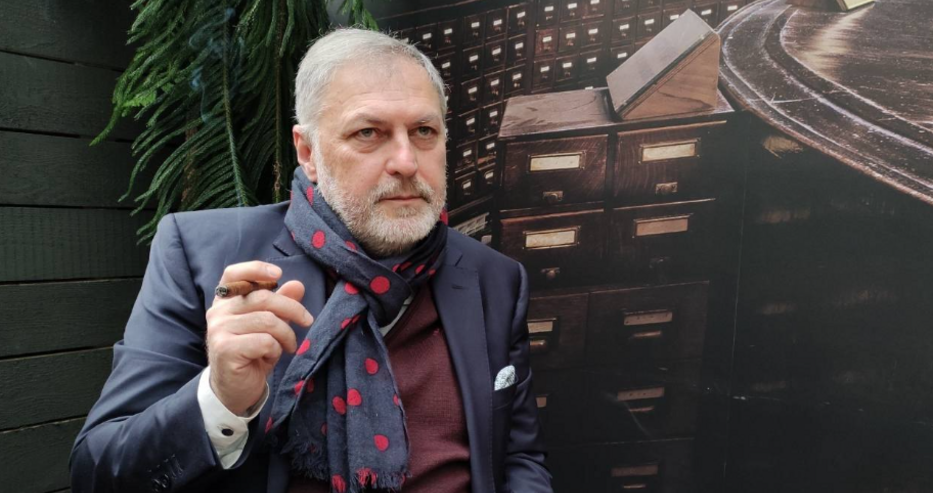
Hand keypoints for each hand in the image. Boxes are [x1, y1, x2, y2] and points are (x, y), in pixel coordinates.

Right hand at [205, 261, 312, 415]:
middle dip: (292, 308)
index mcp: (225, 302)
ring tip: (289, 345)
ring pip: (267, 320)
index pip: (233, 274)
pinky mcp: (226, 348)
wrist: (234, 389)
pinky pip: (264, 340)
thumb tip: (297, 285)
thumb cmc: (252, 353)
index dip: (256, 269)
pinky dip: (275, 349)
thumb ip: (280, 303)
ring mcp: (219, 330)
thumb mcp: (269, 326)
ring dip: (286, 334)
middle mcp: (218, 312)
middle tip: (307, 321)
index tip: (278, 274)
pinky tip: (271, 356)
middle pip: (262, 298)